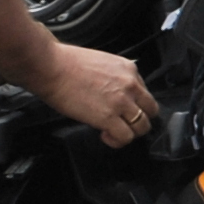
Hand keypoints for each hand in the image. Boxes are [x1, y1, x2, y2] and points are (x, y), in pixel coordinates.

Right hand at [32, 42, 156, 146]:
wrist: (52, 67)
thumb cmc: (67, 63)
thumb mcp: (102, 62)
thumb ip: (115, 78)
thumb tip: (113, 93)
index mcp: (129, 69)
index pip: (145, 92)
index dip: (135, 104)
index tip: (124, 109)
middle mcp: (130, 84)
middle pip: (151, 110)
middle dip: (139, 120)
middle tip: (125, 124)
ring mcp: (121, 102)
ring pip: (142, 126)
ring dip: (130, 132)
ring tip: (114, 131)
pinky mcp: (109, 117)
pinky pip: (125, 137)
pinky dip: (117, 141)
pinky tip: (105, 135)